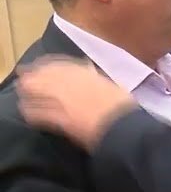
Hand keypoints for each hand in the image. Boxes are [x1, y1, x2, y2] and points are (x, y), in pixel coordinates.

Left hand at [17, 57, 136, 149]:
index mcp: (82, 73)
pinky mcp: (57, 119)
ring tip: (26, 97)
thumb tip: (86, 67)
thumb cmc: (122, 105)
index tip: (40, 67)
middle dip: (33, 79)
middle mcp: (67, 84)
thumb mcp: (110, 84)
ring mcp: (60, 102)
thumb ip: (94, 75)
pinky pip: (36, 114)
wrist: (122, 126)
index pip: (56, 65)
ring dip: (29, 95)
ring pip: (34, 94)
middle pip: (39, 77)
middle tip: (27, 82)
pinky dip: (31, 112)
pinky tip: (29, 113)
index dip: (45, 66)